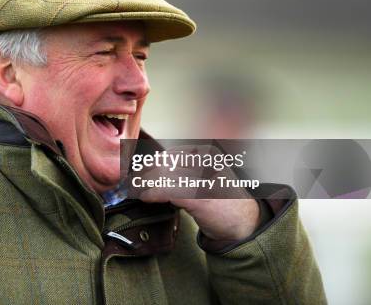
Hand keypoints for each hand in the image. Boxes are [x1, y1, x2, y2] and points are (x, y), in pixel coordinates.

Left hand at [135, 144, 259, 240]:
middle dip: (144, 173)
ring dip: (144, 184)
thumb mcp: (203, 177)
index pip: (170, 154)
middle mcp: (207, 161)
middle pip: (164, 163)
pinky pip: (166, 190)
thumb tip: (147, 169)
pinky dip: (151, 193)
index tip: (137, 171)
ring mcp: (204, 177)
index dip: (150, 163)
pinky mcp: (200, 195)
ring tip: (136, 191)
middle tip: (131, 183)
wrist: (244, 223)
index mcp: (207, 153)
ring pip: (162, 175)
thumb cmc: (220, 201)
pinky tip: (146, 198)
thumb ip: (181, 170)